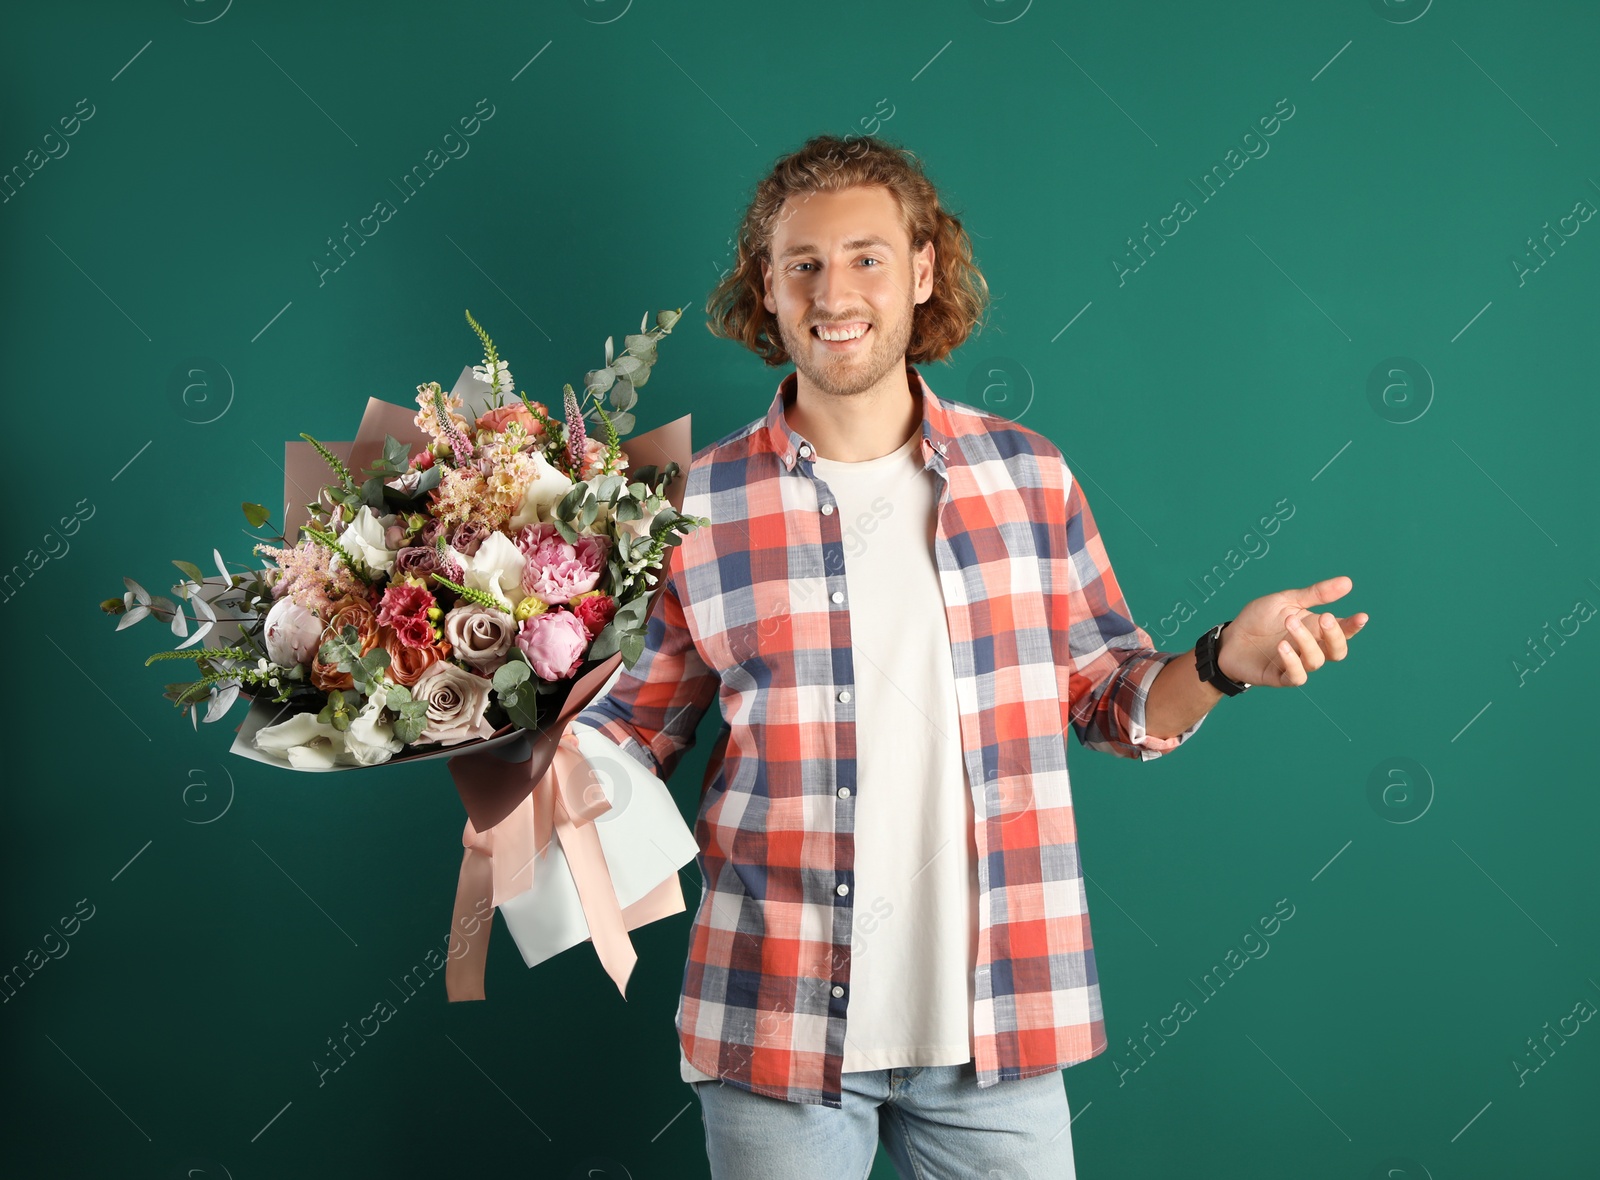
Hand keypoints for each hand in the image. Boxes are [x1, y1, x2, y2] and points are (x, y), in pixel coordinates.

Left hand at [1217, 575, 1367, 687]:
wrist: (1229, 638)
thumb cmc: (1259, 619)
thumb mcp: (1287, 600)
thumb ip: (1316, 594)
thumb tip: (1348, 582)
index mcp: (1315, 629)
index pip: (1342, 630)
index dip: (1353, 626)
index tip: (1361, 617)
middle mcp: (1310, 648)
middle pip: (1337, 651)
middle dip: (1335, 636)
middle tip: (1325, 618)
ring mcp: (1296, 664)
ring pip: (1316, 661)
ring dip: (1306, 642)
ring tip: (1289, 622)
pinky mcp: (1279, 677)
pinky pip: (1296, 676)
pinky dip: (1293, 662)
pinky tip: (1283, 647)